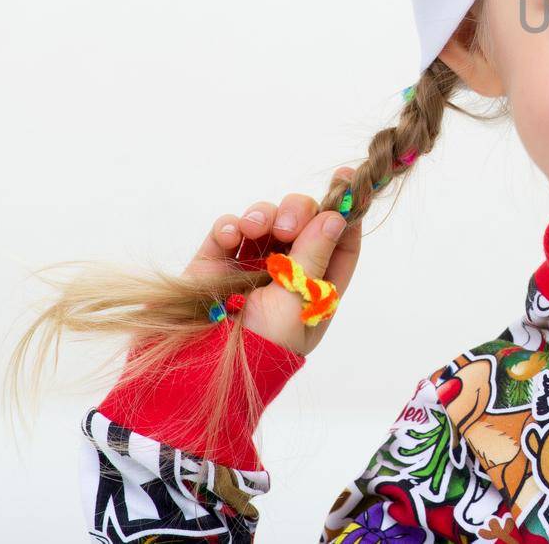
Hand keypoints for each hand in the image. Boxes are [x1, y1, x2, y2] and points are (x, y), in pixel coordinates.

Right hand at [182, 167, 362, 356]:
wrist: (202, 369)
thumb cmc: (262, 345)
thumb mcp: (297, 302)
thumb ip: (314, 257)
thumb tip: (337, 217)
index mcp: (317, 286)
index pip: (340, 239)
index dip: (345, 210)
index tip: (346, 179)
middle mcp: (287, 272)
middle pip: (302, 222)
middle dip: (298, 211)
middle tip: (287, 226)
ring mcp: (249, 265)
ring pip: (266, 219)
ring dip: (263, 214)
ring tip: (253, 230)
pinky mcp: (215, 262)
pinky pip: (228, 230)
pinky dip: (231, 225)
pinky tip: (232, 236)